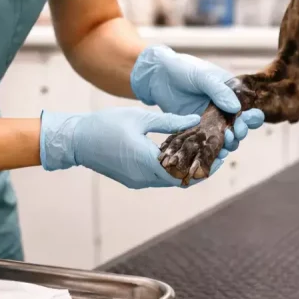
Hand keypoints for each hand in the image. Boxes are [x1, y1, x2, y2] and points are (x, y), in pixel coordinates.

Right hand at [40, 107, 203, 188]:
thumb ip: (169, 121)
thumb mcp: (140, 118)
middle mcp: (145, 177)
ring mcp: (138, 181)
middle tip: (217, 153)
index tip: (221, 154)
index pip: (186, 172)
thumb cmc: (105, 126)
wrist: (77, 141)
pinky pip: (159, 177)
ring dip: (187, 169)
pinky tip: (180, 154)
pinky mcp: (133, 179)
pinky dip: (172, 168)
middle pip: (181, 180)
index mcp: (148, 163)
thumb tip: (195, 119)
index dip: (206, 165)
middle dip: (201, 168)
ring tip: (203, 152)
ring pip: (170, 180)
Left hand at [130, 44, 264, 161]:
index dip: (250, 117)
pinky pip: (207, 142)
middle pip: (239, 125)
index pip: (247, 107)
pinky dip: (213, 149)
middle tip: (234, 134)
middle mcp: (222, 108)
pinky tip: (215, 153)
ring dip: (229, 143)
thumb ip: (218, 90)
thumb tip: (236, 108)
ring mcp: (210, 120)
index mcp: (230, 92)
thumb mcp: (202, 76)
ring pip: (226, 137)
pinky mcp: (196, 129)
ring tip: (225, 144)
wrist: (157, 75)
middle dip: (240, 132)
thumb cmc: (182, 69)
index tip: (243, 122)